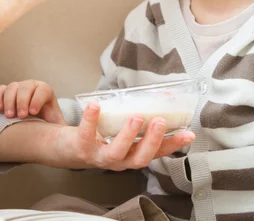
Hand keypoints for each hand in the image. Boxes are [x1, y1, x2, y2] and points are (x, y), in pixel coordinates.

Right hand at [0, 80, 65, 124]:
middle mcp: (32, 87)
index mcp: (46, 92)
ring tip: (9, 115)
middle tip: (19, 116)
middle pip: (26, 86)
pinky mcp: (7, 92)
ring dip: (9, 101)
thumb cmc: (46, 122)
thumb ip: (64, 128)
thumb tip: (78, 136)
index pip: (43, 89)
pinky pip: (0, 89)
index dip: (37, 99)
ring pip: (12, 87)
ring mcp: (19, 88)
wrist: (34, 120)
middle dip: (22, 101)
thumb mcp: (56, 124)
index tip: (33, 112)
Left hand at [55, 103, 195, 170]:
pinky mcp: (81, 147)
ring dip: (127, 135)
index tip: (188, 134)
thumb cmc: (99, 135)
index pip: (157, 152)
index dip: (173, 144)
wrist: (65, 148)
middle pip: (140, 158)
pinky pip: (86, 134)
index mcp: (132, 154)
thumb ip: (141, 116)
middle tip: (159, 121)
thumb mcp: (123, 128)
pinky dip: (90, 119)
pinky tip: (95, 105)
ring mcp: (99, 156)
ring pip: (116, 152)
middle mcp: (119, 160)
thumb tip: (164, 95)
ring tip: (135, 117)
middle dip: (152, 140)